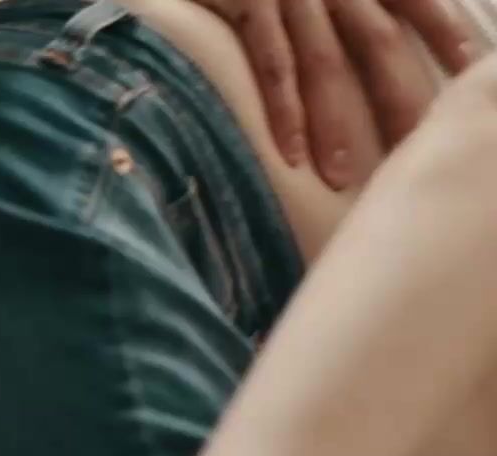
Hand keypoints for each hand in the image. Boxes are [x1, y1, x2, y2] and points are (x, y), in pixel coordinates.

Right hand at [193, 0, 472, 187]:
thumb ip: (351, 0)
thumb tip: (374, 30)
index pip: (415, 2)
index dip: (446, 35)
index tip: (469, 73)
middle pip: (379, 44)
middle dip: (399, 100)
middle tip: (413, 152)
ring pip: (325, 62)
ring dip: (335, 123)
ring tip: (340, 177)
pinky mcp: (246, 0)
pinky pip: (269, 61)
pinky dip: (282, 108)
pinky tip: (289, 151)